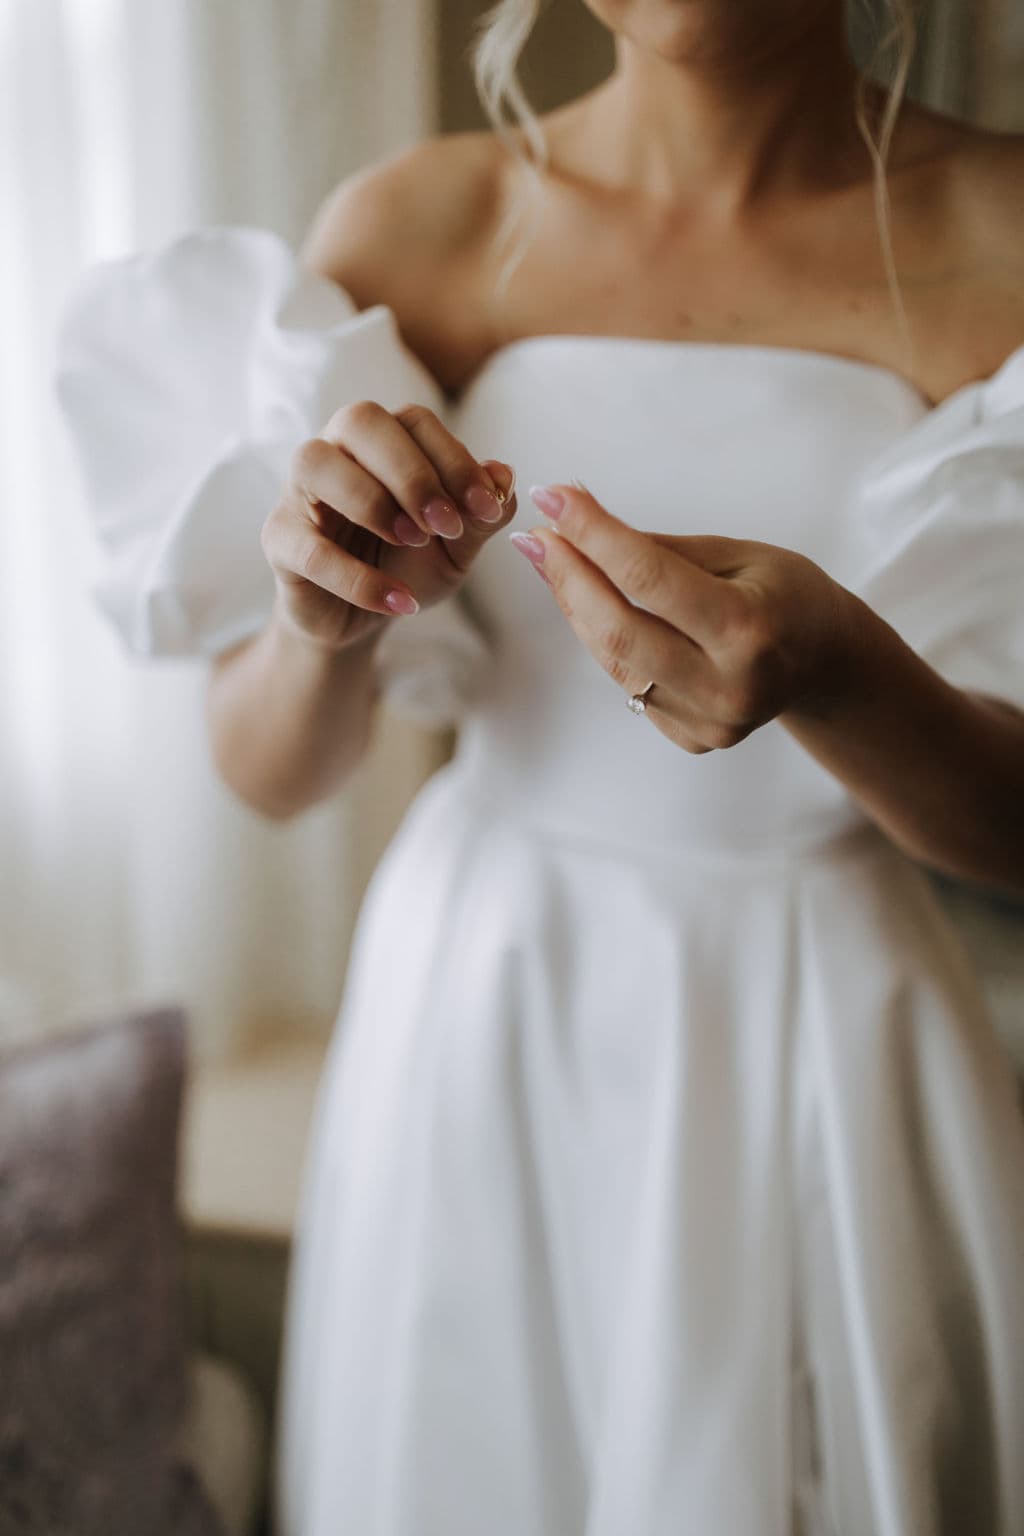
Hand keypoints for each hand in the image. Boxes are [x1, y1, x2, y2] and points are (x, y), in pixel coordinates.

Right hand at [260, 400, 517, 651]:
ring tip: (414, 543)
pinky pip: (309, 547)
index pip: (415, 421)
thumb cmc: (407, 566)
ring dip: (372, 502)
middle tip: (446, 524)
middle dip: (412, 472)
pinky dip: (358, 578)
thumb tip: (504, 473)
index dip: (455, 460)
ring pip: (316, 462)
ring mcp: (299, 492)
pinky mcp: (280, 540)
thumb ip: (482, 515)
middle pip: (361, 420)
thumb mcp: (457, 546)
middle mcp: (336, 450)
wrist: (361, 620)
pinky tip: (399, 601)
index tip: (487, 509)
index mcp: (383, 440)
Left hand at [511, 481, 852, 753]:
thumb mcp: (738, 555)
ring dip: (575, 606)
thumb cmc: (786, 595)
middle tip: (535, 536)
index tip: (553, 496)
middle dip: (567, 576)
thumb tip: (576, 516)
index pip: (648, 577)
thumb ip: (659, 548)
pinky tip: (592, 604)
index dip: (592, 533)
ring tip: (552, 560)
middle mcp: (728, 685)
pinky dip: (605, 639)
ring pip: (614, 660)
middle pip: (618, 629)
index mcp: (748, 630)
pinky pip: (629, 682)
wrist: (826, 663)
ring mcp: (709, 721)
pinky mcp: (692, 738)